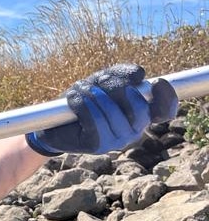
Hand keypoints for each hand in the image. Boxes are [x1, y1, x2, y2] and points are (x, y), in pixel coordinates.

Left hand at [27, 64, 177, 155]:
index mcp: (140, 115)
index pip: (164, 111)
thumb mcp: (102, 81)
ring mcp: (116, 141)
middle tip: (98, 80)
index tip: (156, 81)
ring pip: (112, 111)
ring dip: (93, 93)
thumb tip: (139, 74)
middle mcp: (133, 131)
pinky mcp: (97, 145)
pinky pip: (94, 119)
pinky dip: (82, 103)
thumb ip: (121, 75)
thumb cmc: (82, 100)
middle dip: (116, 87)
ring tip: (79, 88)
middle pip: (138, 107)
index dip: (167, 97)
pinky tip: (73, 98)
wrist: (53, 121)